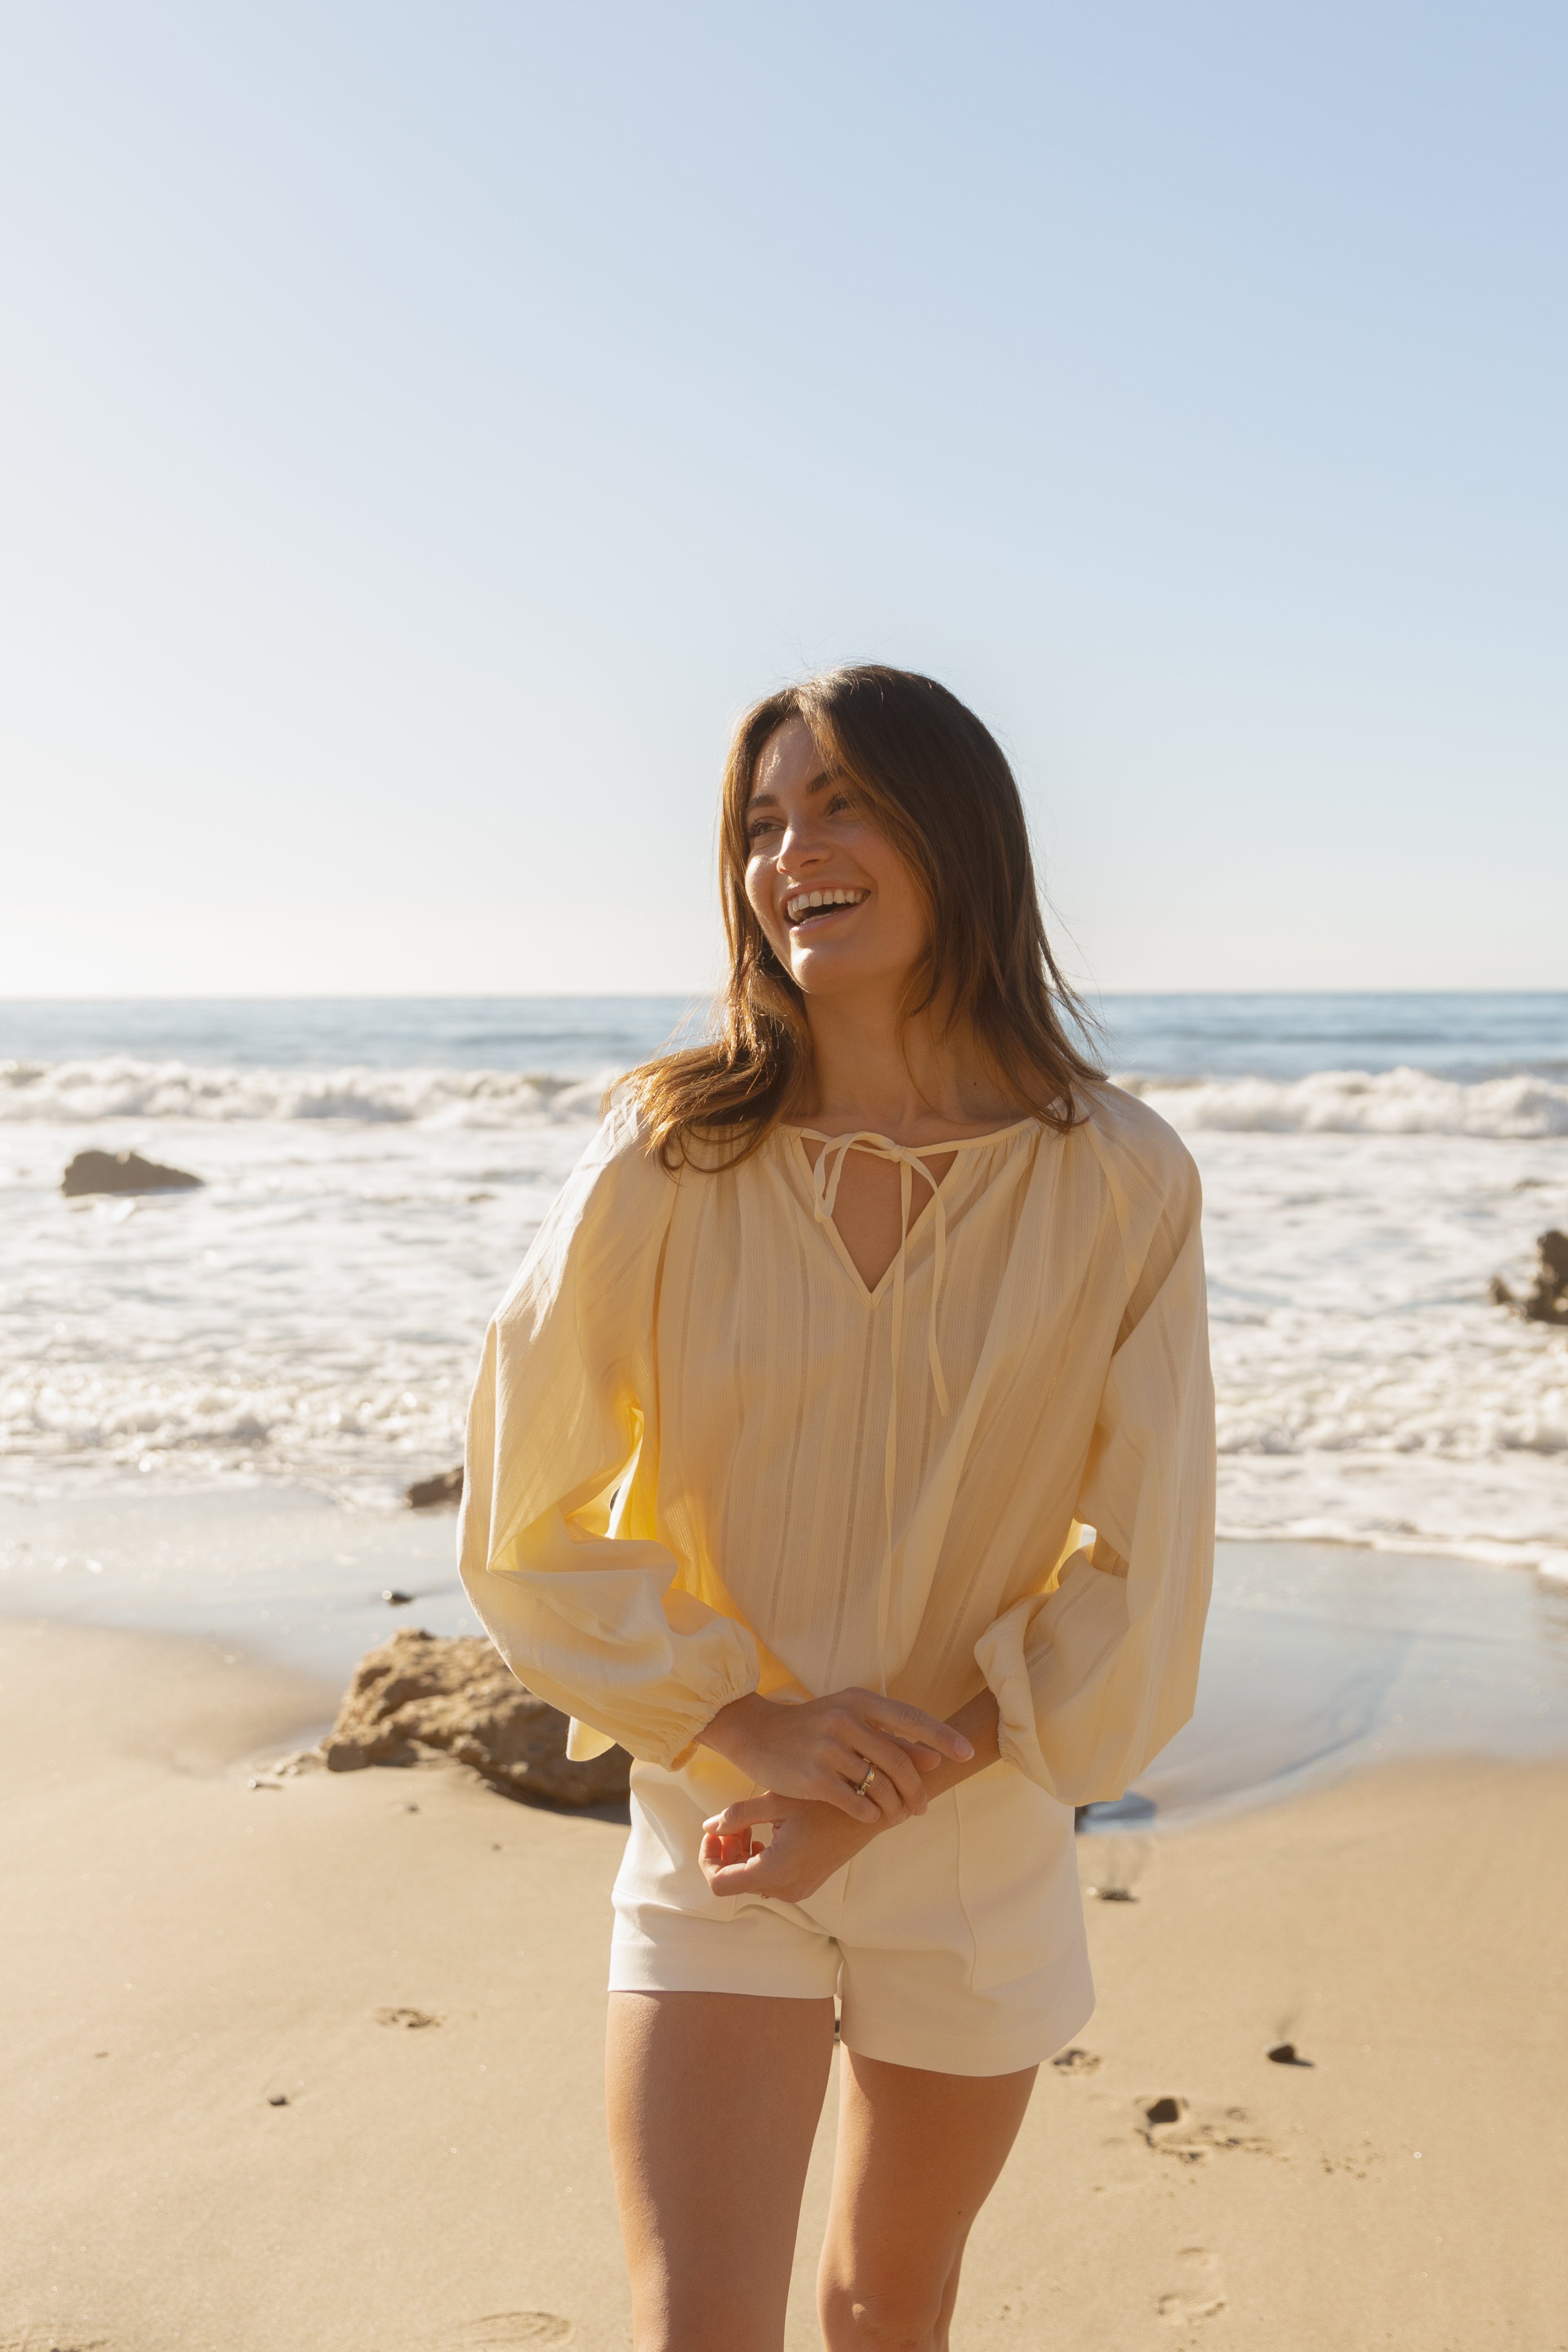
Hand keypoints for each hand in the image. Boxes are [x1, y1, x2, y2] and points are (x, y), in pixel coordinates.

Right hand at [699, 1686, 972, 1825]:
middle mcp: (845, 1720)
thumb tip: (936, 1758)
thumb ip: (890, 1738)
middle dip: (917, 1788)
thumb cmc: (809, 1728)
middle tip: (923, 1807)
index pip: (911, 1718)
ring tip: (898, 1816)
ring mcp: (828, 1749)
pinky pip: (855, 1803)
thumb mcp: (849, 1723)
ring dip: (895, 1806)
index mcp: (858, 1701)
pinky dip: (870, 1814)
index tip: (967, 1753)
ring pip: (879, 1785)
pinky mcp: (812, 1777)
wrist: (756, 1734)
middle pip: (899, 1760)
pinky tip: (872, 1818)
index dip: (942, 1736)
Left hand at [700, 1792, 879, 1903]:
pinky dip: (761, 1858)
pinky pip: (771, 1878)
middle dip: (726, 1852)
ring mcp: (798, 1889)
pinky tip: (769, 1830)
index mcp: (773, 1871)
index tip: (713, 1832)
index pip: (719, 1883)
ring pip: (752, 1880)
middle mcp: (785, 1889)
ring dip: (743, 1854)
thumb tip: (708, 1826)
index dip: (708, 1858)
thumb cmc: (826, 1801)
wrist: (871, 1810)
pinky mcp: (807, 1882)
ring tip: (752, 1822)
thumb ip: (737, 1816)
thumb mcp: (776, 1801)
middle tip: (734, 1821)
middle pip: (734, 1882)